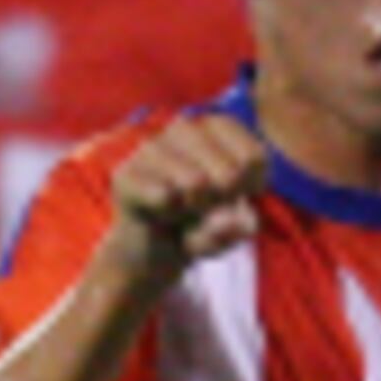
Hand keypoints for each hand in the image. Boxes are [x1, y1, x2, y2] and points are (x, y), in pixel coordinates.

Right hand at [102, 113, 269, 292]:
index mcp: (216, 128)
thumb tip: (225, 221)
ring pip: (196, 183)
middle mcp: (183, 129)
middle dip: (223, 207)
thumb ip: (239, 227)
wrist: (152, 252)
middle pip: (229, 174)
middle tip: (205, 210)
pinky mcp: (127, 173)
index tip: (237, 197)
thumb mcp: (232, 230)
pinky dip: (169, 215)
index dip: (250, 191)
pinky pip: (165, 197)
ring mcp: (152, 147)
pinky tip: (161, 214)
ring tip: (183, 212)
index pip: (253, 158)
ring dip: (195, 213)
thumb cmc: (200, 227)